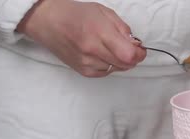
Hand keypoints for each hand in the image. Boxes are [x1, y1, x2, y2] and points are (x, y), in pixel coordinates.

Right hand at [17, 0, 145, 76]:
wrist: (49, 22)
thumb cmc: (76, 14)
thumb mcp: (104, 13)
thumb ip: (122, 29)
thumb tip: (135, 44)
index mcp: (99, 33)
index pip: (129, 54)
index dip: (139, 53)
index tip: (140, 49)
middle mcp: (93, 51)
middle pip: (125, 64)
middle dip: (132, 57)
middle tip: (128, 47)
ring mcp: (87, 64)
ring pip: (116, 69)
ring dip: (119, 61)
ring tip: (109, 47)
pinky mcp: (83, 71)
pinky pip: (106, 73)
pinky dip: (109, 65)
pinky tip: (101, 54)